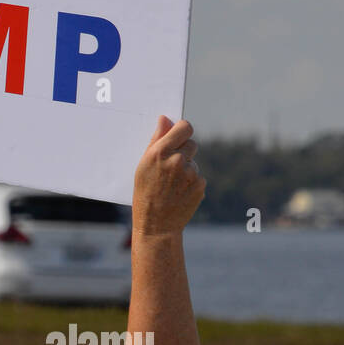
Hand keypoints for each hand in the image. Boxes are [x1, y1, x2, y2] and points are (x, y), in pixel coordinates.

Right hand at [132, 115, 204, 237]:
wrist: (156, 225)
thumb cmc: (144, 192)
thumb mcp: (143, 165)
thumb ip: (156, 140)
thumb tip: (165, 119)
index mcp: (159, 152)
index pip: (184, 128)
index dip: (182, 130)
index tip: (179, 135)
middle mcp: (176, 160)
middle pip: (191, 143)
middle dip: (183, 151)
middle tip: (171, 166)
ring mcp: (190, 173)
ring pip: (194, 161)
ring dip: (186, 168)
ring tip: (171, 184)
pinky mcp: (200, 185)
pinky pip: (198, 176)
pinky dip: (191, 182)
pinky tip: (179, 192)